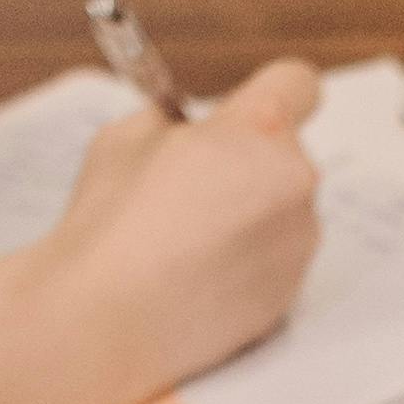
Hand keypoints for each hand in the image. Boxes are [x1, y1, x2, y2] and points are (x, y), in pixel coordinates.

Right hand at [25, 51, 325, 396]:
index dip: (272, 94)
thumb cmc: (111, 225)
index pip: (298, 83)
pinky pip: (276, 261)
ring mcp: (297, 245)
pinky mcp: (290, 296)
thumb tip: (190, 131)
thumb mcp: (126, 136)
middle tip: (191, 186)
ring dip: (250, 215)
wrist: (105, 320)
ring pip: (284, 211)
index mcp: (258, 132)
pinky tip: (196, 276)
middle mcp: (294, 184)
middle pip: (286, 155)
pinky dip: (247, 263)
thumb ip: (175, 123)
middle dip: (248, 163)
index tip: (249, 111)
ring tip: (187, 240)